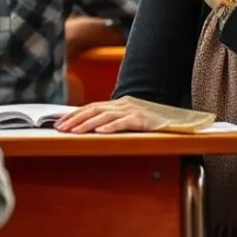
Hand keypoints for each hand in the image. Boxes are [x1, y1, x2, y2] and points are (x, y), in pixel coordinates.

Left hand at [55, 96, 172, 133]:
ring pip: (105, 115)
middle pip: (94, 109)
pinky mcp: (143, 119)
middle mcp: (123, 104)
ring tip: (74, 132)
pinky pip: (124, 122)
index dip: (74, 115)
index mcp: (118, 104)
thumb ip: (112, 121)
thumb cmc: (152, 122)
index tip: (58, 123)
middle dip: (75, 119)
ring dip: (87, 124)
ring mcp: (133, 110)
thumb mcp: (128, 119)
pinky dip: (111, 126)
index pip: (91, 107)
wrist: (178, 120)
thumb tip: (89, 130)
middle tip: (60, 128)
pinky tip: (100, 132)